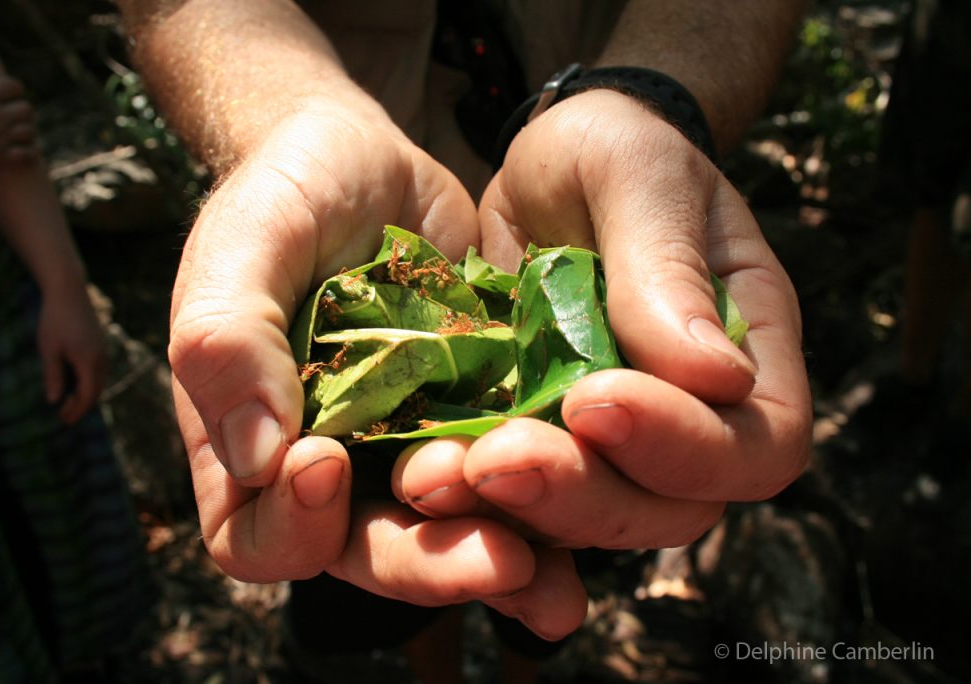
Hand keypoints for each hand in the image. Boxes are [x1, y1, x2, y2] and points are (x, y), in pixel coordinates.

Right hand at [0, 76, 35, 174]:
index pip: (14, 86)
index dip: (14, 93)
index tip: (9, 99)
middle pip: (27, 109)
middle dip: (22, 115)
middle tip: (15, 121)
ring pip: (30, 132)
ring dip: (25, 136)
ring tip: (18, 140)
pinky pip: (28, 154)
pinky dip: (27, 155)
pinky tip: (20, 156)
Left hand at [37, 280, 107, 423]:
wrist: (69, 291)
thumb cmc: (55, 320)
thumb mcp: (49, 350)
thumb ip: (53, 376)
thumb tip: (54, 401)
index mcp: (89, 362)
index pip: (87, 395)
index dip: (76, 411)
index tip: (63, 421)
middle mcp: (101, 359)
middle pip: (96, 391)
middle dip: (82, 406)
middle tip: (64, 417)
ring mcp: (102, 351)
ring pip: (99, 381)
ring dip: (86, 395)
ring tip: (68, 403)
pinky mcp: (100, 344)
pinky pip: (99, 371)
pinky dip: (89, 382)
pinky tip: (75, 383)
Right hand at [168, 97, 586, 639]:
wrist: (364, 160)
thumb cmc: (282, 199)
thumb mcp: (241, 250)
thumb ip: (227, 342)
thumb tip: (260, 458)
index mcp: (256, 448)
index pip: (257, 539)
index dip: (293, 527)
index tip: (325, 461)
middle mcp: (337, 471)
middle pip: (373, 556)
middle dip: (431, 565)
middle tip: (498, 558)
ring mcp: (412, 449)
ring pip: (454, 533)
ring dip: (504, 558)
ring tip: (557, 575)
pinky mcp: (478, 419)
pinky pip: (516, 479)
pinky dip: (553, 505)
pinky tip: (598, 509)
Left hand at [393, 89, 810, 551]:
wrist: (544, 168)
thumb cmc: (614, 150)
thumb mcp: (639, 176)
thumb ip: (668, 265)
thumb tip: (718, 376)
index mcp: (750, 353)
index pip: (756, 446)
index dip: (684, 447)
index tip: (593, 398)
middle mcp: (691, 417)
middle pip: (669, 509)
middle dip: (584, 495)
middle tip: (498, 460)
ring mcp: (613, 442)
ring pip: (586, 520)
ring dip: (513, 510)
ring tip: (435, 473)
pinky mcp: (540, 442)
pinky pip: (514, 496)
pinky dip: (467, 497)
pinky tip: (416, 471)